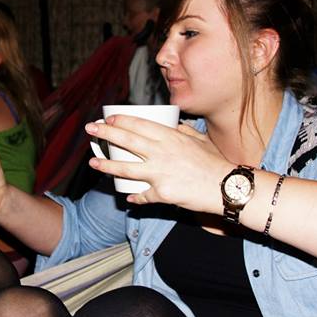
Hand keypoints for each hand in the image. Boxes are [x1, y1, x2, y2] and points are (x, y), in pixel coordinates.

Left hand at [85, 115, 230, 211]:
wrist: (225, 188)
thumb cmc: (215, 162)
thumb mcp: (199, 140)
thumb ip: (184, 132)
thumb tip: (174, 125)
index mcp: (170, 137)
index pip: (139, 124)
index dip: (120, 121)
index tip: (108, 119)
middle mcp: (161, 152)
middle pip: (126, 141)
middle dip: (105, 134)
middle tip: (90, 130)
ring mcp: (159, 173)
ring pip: (126, 168)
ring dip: (107, 165)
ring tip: (93, 162)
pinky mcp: (161, 193)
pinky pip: (143, 196)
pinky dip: (135, 197)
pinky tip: (129, 197)